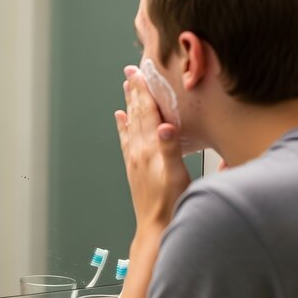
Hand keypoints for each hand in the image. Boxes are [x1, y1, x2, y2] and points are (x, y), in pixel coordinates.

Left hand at [114, 66, 190, 231]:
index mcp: (150, 149)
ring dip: (129, 104)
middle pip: (136, 114)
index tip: (140, 73)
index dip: (144, 92)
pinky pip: (126, 139)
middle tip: (130, 72)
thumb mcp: (176, 175)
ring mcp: (134, 158)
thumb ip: (170, 149)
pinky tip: (120, 119)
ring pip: (130, 123)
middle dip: (134, 91)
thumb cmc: (169, 203)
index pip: (147, 113)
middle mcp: (139, 150)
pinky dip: (123, 125)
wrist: (155, 225)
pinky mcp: (134, 166)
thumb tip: (167, 126)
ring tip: (126, 87)